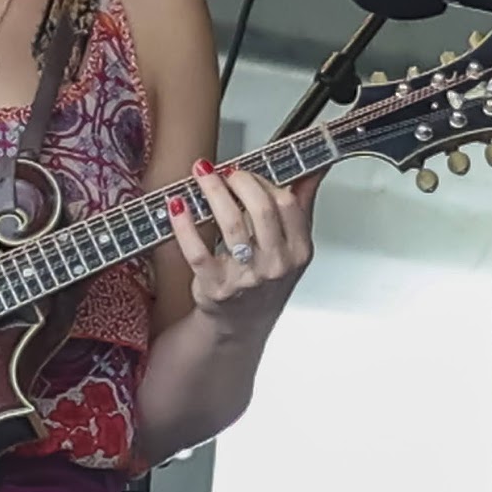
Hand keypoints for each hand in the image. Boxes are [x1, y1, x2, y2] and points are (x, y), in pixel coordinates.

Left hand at [168, 160, 320, 330]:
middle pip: (262, 210)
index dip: (264, 181)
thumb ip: (303, 204)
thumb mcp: (293, 245)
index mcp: (298, 251)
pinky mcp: (215, 286)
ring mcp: (246, 277)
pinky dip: (185, 225)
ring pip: (231, 224)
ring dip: (213, 192)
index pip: (287, 204)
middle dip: (240, 181)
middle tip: (225, 172)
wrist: (241, 324)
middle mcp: (275, 265)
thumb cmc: (267, 280)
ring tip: (201, 175)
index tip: (247, 172)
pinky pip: (197, 251)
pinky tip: (178, 206)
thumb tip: (314, 168)